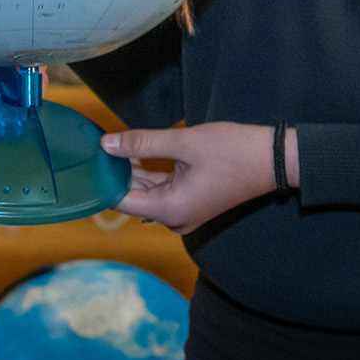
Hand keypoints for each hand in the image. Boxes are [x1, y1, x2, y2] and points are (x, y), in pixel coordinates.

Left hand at [103, 122, 284, 234]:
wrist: (274, 160)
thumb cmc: (233, 151)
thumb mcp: (184, 141)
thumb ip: (142, 143)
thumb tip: (106, 144)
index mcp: (170, 209)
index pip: (121, 201)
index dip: (102, 181)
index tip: (85, 161)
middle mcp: (175, 218)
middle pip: (133, 198)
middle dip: (114, 173)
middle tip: (92, 147)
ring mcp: (184, 212)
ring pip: (147, 193)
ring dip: (130, 172)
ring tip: (107, 146)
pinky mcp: (192, 201)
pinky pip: (162, 190)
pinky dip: (148, 174)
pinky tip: (131, 153)